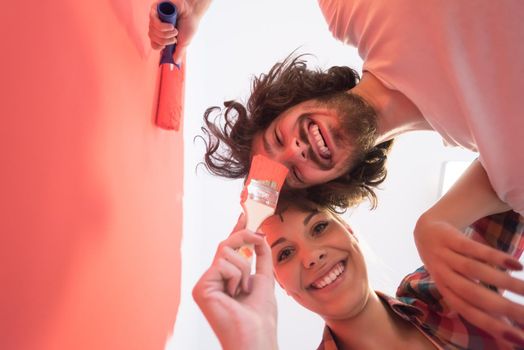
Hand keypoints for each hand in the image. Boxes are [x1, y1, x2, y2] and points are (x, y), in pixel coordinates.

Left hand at [148, 0, 210, 63]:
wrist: (193, 11)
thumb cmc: (189, 25)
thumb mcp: (184, 43)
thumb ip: (178, 52)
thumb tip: (175, 62)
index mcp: (163, 35)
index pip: (154, 45)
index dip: (159, 47)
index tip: (168, 46)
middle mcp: (158, 27)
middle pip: (153, 39)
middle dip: (165, 41)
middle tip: (175, 37)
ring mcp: (156, 18)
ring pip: (153, 31)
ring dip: (165, 33)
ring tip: (175, 29)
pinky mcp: (156, 10)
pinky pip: (153, 22)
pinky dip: (163, 26)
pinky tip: (171, 25)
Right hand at [192, 215, 277, 349]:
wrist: (256, 336)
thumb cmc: (260, 316)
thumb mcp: (264, 280)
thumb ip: (261, 258)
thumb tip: (260, 236)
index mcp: (227, 278)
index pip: (230, 249)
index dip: (237, 231)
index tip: (243, 215)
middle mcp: (213, 279)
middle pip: (226, 244)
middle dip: (244, 235)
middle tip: (259, 236)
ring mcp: (206, 283)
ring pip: (225, 252)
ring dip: (243, 270)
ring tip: (243, 291)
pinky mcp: (201, 287)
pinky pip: (222, 263)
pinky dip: (236, 276)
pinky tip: (234, 295)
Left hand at [415, 217, 523, 346]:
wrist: (425, 232)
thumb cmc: (451, 266)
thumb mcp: (461, 285)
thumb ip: (483, 306)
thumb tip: (509, 336)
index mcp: (447, 292)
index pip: (470, 313)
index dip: (493, 327)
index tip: (519, 340)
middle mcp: (444, 276)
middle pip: (473, 295)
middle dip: (503, 308)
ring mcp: (445, 256)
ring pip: (474, 270)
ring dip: (503, 282)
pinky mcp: (450, 238)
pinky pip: (472, 248)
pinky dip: (493, 257)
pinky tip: (515, 265)